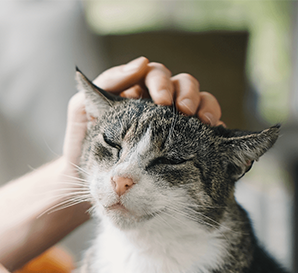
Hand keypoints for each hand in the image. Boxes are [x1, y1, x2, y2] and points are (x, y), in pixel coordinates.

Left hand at [63, 57, 222, 168]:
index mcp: (135, 92)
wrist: (84, 183)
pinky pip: (206, 130)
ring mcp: (172, 123)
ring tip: (204, 122)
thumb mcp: (82, 110)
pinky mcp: (184, 144)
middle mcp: (156, 104)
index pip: (155, 74)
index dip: (161, 81)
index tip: (162, 100)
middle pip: (182, 84)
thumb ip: (106, 83)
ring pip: (200, 101)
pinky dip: (215, 127)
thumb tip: (140, 64)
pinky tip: (213, 135)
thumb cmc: (82, 144)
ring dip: (205, 106)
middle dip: (187, 93)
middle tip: (184, 111)